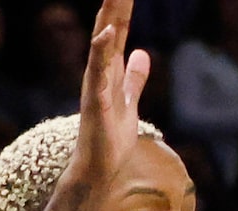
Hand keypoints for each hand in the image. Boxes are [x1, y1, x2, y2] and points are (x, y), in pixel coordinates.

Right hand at [64, 0, 149, 199]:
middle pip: (108, 29)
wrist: (98, 168)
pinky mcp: (95, 101)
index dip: (122, 7)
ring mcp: (95, 84)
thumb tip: (142, 53)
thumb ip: (134, 77)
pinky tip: (107, 34)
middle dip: (114, 4)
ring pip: (101, 44)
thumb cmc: (111, 136)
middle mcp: (99, 70)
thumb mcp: (130, 100)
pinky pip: (98, 72)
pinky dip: (101, 52)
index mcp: (109, 69)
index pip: (117, 30)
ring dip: (107, 18)